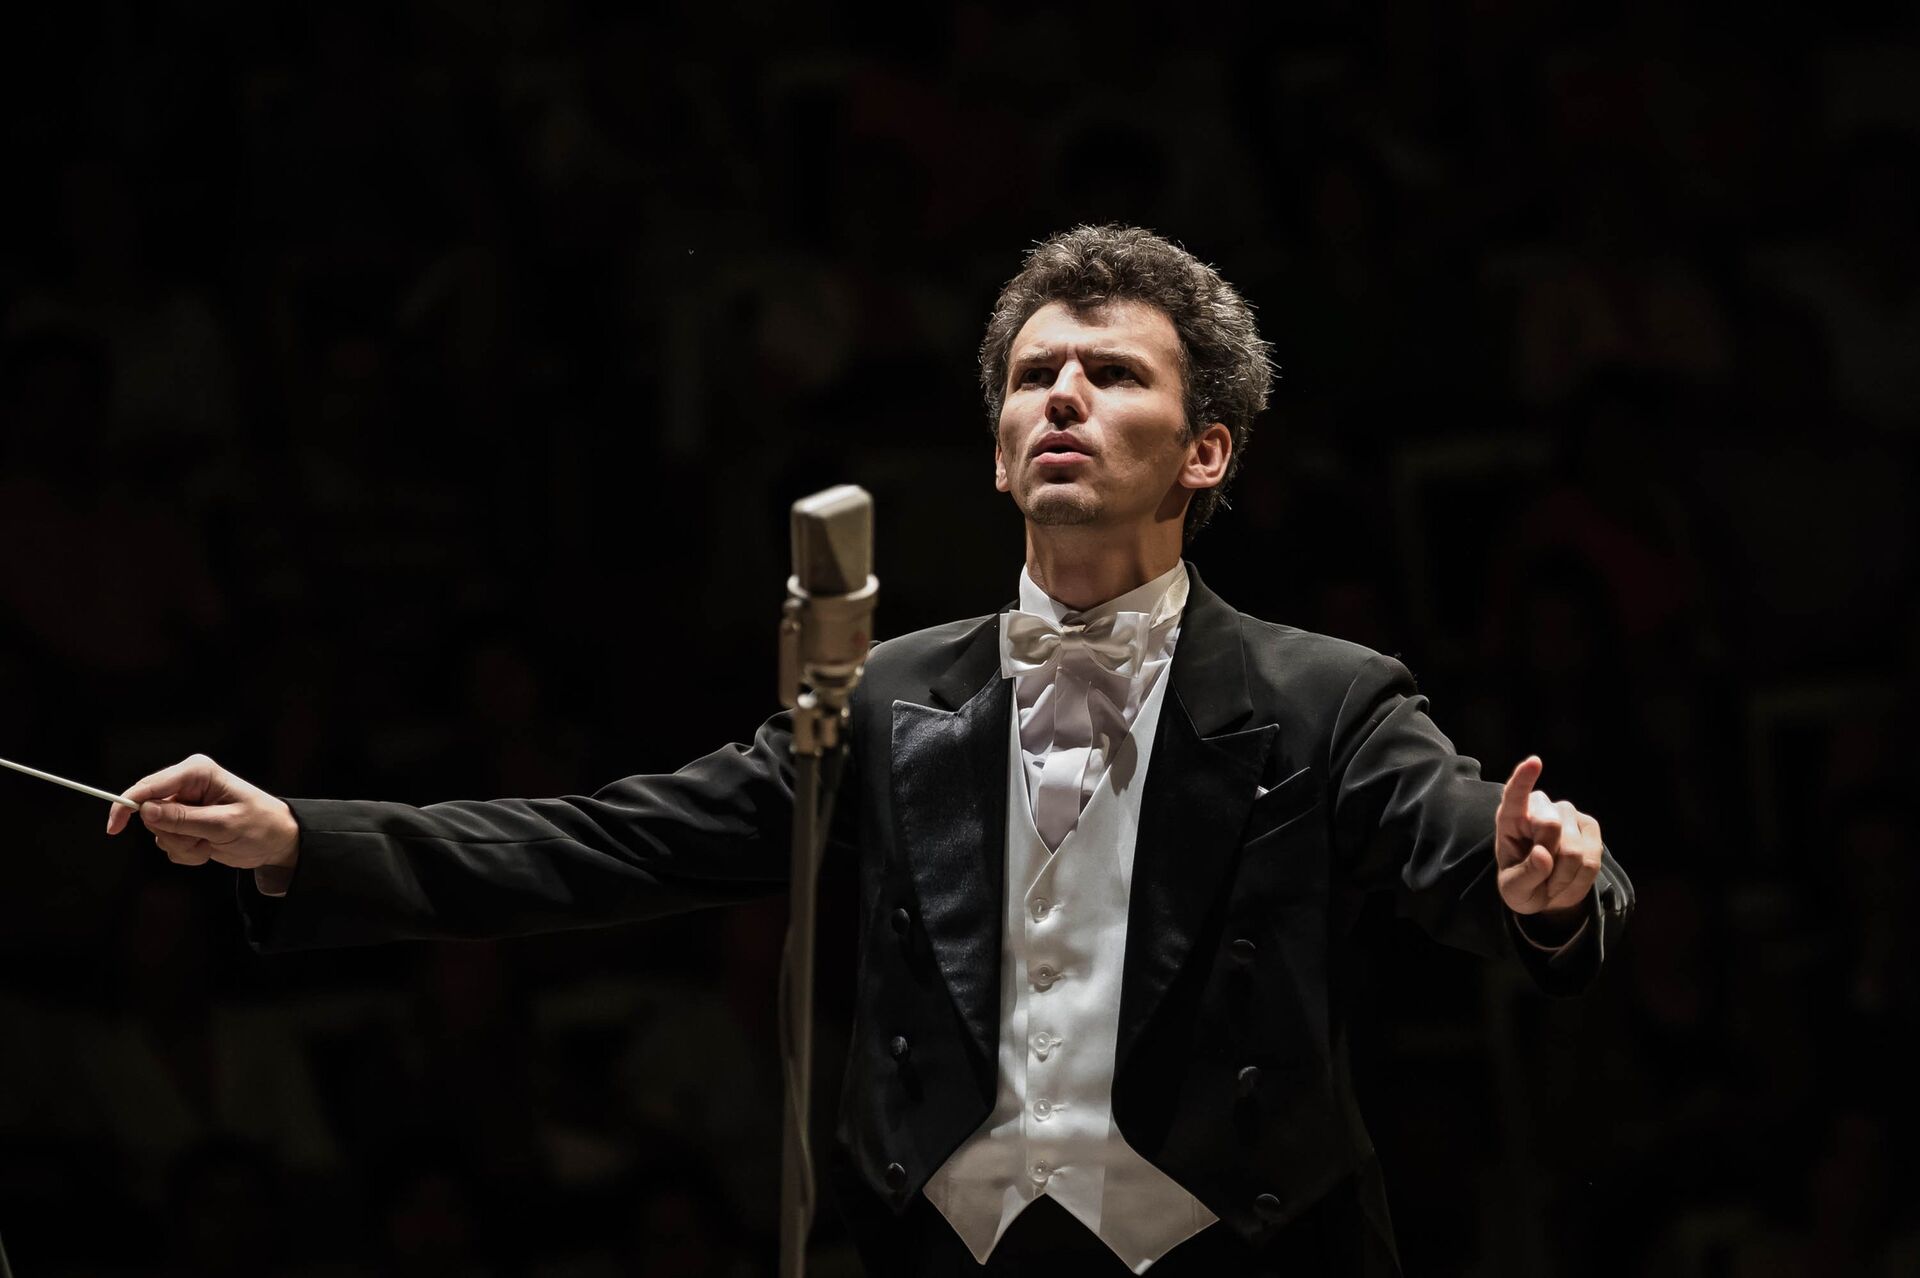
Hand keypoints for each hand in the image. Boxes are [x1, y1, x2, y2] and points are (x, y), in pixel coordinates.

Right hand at [105, 753, 300, 873]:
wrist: (277, 841)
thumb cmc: (260, 825)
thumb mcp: (224, 825)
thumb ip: (184, 819)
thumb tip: (146, 811)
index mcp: (197, 773)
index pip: (149, 786)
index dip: (126, 805)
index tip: (114, 828)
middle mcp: (186, 784)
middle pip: (150, 813)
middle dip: (173, 835)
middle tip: (202, 841)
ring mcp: (184, 804)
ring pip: (158, 832)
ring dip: (183, 846)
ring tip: (210, 844)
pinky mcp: (184, 822)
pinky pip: (168, 843)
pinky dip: (187, 852)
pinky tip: (209, 848)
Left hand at [1494, 755, 1601, 919]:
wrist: (1547, 892)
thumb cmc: (1522, 886)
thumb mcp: (1514, 889)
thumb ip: (1524, 875)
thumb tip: (1544, 855)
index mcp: (1510, 818)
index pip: (1515, 795)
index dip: (1524, 779)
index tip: (1534, 762)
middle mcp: (1539, 808)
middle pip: (1550, 826)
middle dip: (1547, 861)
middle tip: (1540, 878)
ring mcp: (1567, 814)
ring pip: (1573, 849)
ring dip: (1563, 876)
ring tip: (1552, 881)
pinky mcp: (1590, 826)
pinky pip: (1592, 859)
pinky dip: (1580, 879)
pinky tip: (1569, 878)